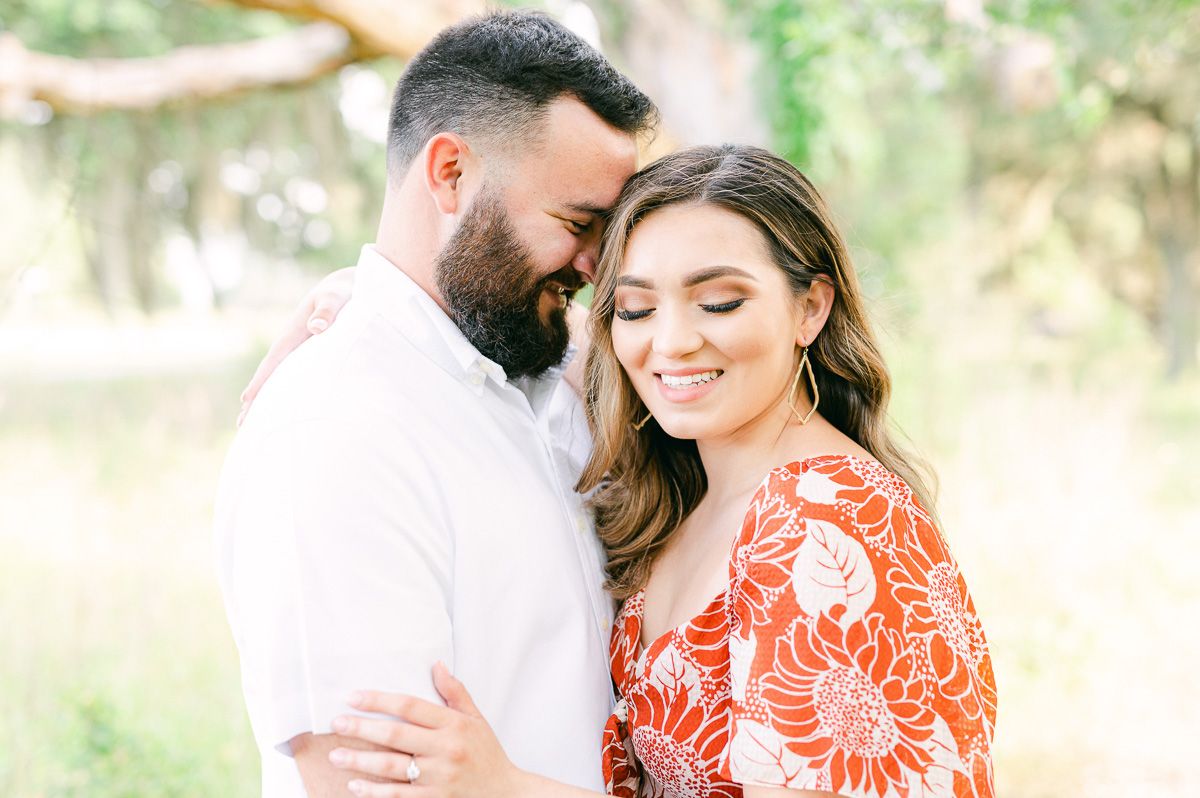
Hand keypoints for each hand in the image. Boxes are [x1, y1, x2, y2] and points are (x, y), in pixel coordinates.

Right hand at [237, 266, 355, 425]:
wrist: (345, 288)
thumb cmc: (342, 293)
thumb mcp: (335, 297)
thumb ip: (327, 310)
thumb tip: (317, 327)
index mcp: (294, 333)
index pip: (275, 361)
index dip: (261, 380)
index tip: (247, 399)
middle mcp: (292, 345)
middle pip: (270, 375)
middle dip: (256, 399)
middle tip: (241, 424)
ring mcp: (299, 352)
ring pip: (280, 380)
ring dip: (266, 401)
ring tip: (251, 424)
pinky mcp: (309, 356)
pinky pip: (292, 378)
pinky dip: (283, 394)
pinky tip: (281, 410)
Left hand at [329, 662, 523, 797]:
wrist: (505, 793)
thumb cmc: (487, 753)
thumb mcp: (477, 718)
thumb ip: (455, 692)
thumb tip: (436, 665)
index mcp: (454, 724)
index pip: (410, 706)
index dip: (380, 700)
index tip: (354, 697)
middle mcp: (445, 749)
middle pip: (396, 735)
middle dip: (362, 728)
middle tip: (336, 722)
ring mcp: (438, 777)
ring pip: (391, 767)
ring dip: (360, 760)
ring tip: (336, 754)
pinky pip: (398, 795)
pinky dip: (374, 791)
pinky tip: (355, 785)